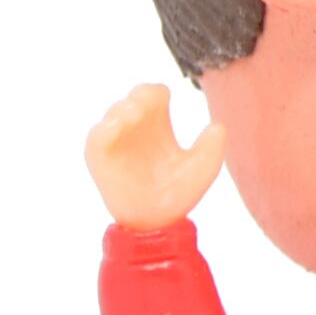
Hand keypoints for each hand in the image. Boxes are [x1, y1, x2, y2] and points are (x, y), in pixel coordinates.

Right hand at [85, 83, 225, 229]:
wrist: (157, 223)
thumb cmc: (178, 195)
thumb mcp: (201, 171)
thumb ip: (212, 149)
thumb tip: (219, 126)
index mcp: (158, 124)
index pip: (153, 94)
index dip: (155, 92)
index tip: (164, 99)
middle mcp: (136, 128)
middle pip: (133, 99)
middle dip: (138, 97)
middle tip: (145, 106)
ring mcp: (117, 141)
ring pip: (114, 114)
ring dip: (122, 111)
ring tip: (133, 116)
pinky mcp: (101, 158)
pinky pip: (96, 137)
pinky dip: (104, 129)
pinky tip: (115, 127)